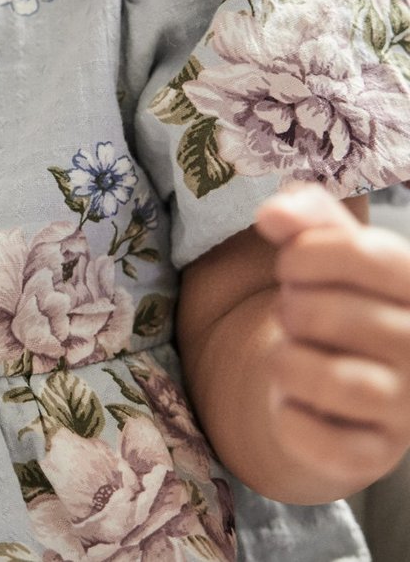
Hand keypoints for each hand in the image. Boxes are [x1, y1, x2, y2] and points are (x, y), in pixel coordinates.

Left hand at [256, 183, 409, 491]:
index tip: (288, 263)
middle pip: (333, 314)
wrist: (340, 382)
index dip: (304, 252)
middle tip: (291, 312)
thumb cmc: (335, 298)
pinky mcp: (373, 455)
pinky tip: (291, 399)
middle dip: (290, 307)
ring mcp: (405, 408)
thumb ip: (304, 214)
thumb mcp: (327, 246)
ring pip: (330, 381)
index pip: (363, 254)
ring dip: (285, 360)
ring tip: (288, 352)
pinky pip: (317, 439)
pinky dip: (287, 415)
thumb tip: (272, 215)